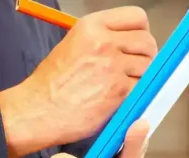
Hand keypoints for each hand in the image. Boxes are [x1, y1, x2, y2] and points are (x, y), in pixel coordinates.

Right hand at [0, 7, 157, 157]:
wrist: (40, 110)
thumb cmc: (52, 83)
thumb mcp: (74, 44)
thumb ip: (103, 38)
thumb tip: (129, 43)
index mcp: (92, 26)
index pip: (137, 17)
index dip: (142, 32)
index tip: (137, 43)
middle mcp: (104, 42)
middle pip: (147, 42)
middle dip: (145, 56)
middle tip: (135, 68)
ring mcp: (113, 67)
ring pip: (148, 66)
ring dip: (142, 77)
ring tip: (124, 84)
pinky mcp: (119, 91)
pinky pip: (143, 88)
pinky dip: (137, 94)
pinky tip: (122, 97)